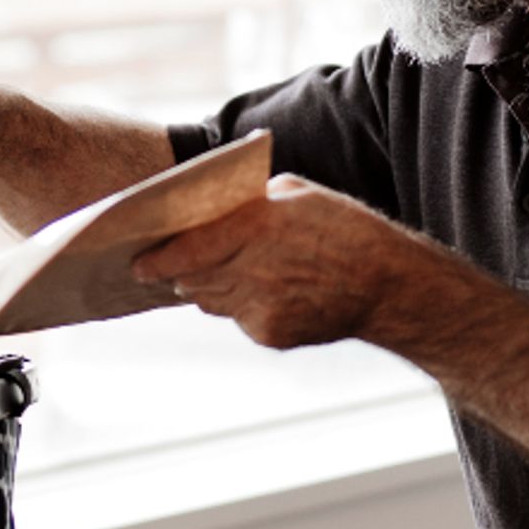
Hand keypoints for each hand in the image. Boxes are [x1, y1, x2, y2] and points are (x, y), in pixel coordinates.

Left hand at [131, 173, 415, 349]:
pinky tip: (266, 289)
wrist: (392, 286)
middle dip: (175, 271)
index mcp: (259, 227)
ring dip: (205, 285)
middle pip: (191, 277)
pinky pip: (236, 317)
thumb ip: (246, 201)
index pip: (190, 247)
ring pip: (209, 299)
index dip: (159, 257)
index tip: (137, 260)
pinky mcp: (271, 334)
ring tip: (225, 270)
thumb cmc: (344, 229)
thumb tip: (205, 209)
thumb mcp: (296, 194)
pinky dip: (238, 303)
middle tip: (160, 264)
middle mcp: (256, 270)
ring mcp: (263, 308)